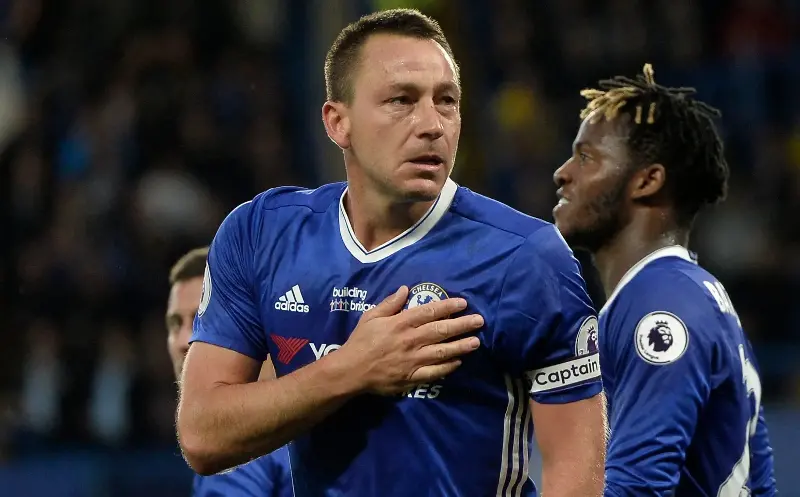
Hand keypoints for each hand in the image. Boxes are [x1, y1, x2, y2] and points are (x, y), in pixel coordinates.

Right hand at [337, 286, 483, 394]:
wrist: (351, 370)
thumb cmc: (360, 341)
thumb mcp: (371, 316)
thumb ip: (389, 303)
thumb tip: (405, 289)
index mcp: (401, 323)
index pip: (430, 311)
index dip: (448, 306)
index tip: (463, 303)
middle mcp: (410, 340)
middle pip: (441, 330)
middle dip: (462, 325)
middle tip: (479, 321)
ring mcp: (413, 360)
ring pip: (442, 352)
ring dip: (461, 346)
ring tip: (476, 342)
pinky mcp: (412, 377)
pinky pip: (434, 372)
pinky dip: (448, 367)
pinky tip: (458, 362)